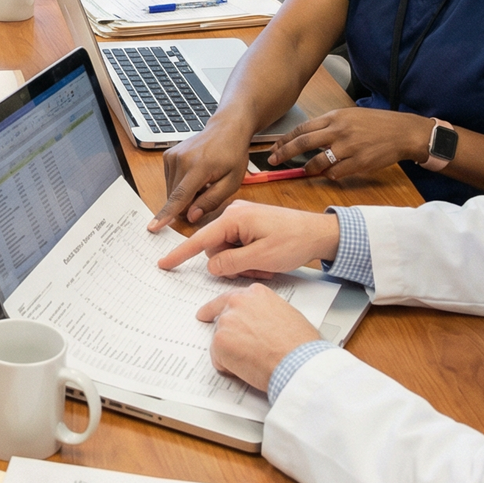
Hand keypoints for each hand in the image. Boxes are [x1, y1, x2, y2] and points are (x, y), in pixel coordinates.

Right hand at [150, 116, 253, 230]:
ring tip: (203, 180)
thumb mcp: (232, 182)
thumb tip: (191, 216)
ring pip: (172, 190)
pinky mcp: (168, 155)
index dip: (166, 214)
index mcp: (199, 167)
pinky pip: (170, 180)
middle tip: (207, 191)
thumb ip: (211, 201)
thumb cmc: (232, 155)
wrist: (226, 129)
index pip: (179, 196)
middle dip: (188, 203)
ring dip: (185, 193)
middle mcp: (181, 160)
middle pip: (175, 196)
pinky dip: (181, 184)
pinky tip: (195, 175)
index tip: (153, 227)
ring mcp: (172, 156)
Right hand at [157, 199, 340, 274]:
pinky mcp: (249, 225)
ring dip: (242, 263)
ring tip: (264, 264)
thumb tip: (211, 266)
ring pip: (226, 250)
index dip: (180, 254)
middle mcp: (233, 214)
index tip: (163, 263)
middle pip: (214, 248)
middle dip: (231, 264)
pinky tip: (265, 260)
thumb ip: (230, 263)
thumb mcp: (261, 257)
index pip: (200, 239)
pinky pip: (237, 246)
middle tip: (255, 269)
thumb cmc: (295, 240)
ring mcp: (241, 218)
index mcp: (233, 217)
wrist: (320, 233)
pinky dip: (248, 257)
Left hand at [196, 285, 320, 390]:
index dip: (218, 309)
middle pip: (221, 318)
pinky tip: (248, 368)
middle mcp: (237, 302)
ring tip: (255, 360)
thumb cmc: (300, 344)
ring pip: (220, 340)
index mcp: (255, 294)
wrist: (298, 362)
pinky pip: (218, 358)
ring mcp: (226, 321)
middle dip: (225, 334)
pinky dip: (229, 368)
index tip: (206, 314)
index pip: (230, 299)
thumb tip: (261, 323)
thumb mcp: (287, 315)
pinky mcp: (220, 342)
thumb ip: (266, 313)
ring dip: (232, 353)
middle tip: (229, 345)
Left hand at [270, 108, 433, 181]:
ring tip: (305, 170)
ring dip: (308, 168)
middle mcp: (339, 131)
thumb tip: (307, 137)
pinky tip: (329, 173)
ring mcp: (349, 147)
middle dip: (284, 153)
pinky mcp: (359, 162)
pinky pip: (336, 172)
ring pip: (318, 161)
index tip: (274, 147)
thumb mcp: (349, 116)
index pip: (302, 128)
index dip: (285, 139)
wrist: (402, 132)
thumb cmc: (375, 123)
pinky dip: (329, 174)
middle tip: (273, 161)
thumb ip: (328, 125)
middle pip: (303, 143)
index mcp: (335, 117)